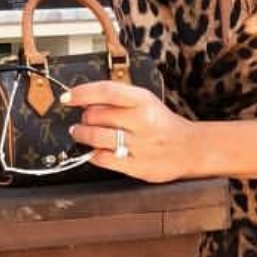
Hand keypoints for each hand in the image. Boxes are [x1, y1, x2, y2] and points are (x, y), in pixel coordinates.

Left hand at [62, 80, 199, 182]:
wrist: (189, 148)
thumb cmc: (162, 124)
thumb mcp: (145, 102)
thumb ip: (118, 99)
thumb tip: (84, 100)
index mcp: (143, 101)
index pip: (106, 91)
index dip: (81, 93)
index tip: (67, 97)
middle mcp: (140, 121)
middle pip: (95, 115)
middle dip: (84, 118)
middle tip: (85, 120)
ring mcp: (138, 144)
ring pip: (95, 137)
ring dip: (82, 135)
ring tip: (81, 133)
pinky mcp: (135, 165)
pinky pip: (102, 158)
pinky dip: (92, 154)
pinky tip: (95, 151)